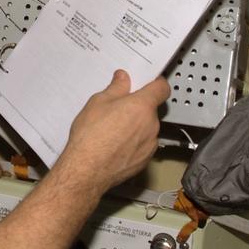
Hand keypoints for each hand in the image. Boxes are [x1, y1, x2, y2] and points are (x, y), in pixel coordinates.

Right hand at [56, 70, 169, 193]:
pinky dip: (134, 143)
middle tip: (118, 109)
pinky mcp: (145, 160)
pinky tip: (115, 145)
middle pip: (151, 110)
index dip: (156, 83)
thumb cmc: (90, 137)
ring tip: (113, 130)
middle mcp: (151, 124)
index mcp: (141, 106)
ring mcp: (150, 144)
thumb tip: (123, 79)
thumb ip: (116, 89)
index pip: (161, 88)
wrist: (87, 170)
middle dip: (138, 108)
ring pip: (147, 128)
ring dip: (136, 126)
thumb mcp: (98, 103)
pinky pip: (143, 145)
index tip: (148, 83)